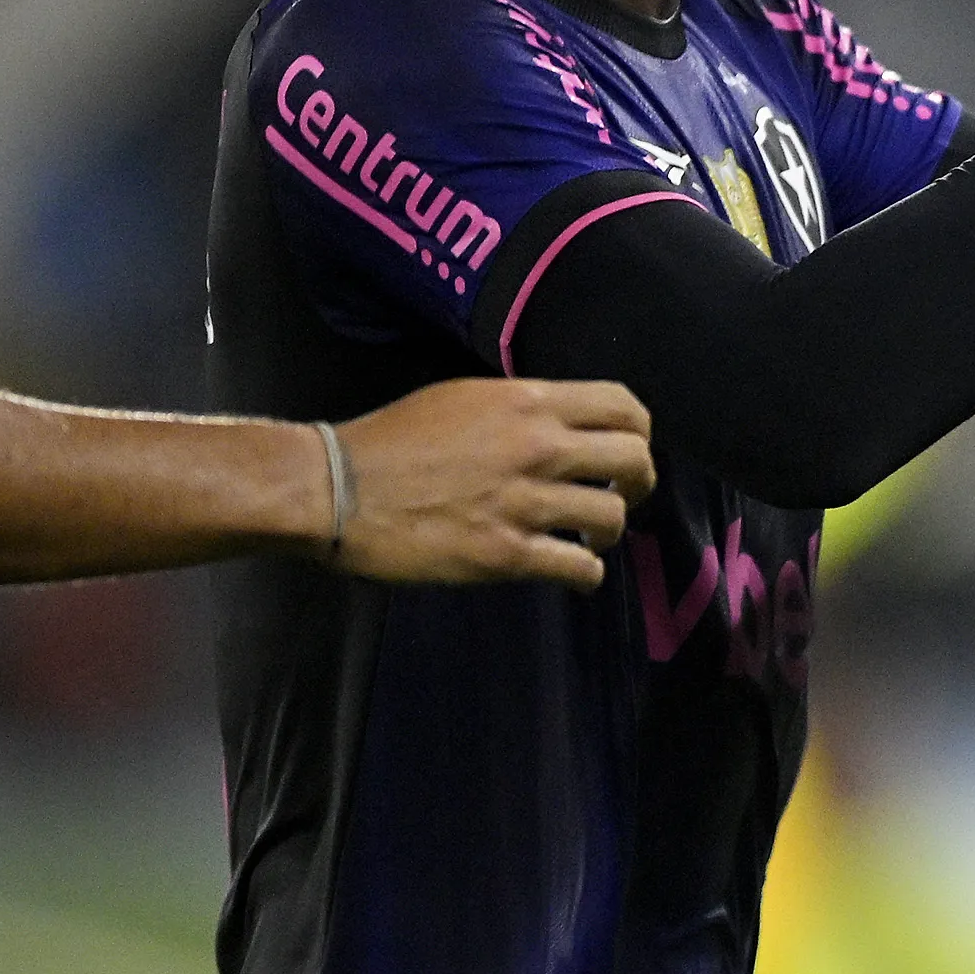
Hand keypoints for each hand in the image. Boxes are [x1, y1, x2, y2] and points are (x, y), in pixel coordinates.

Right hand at [331, 378, 656, 590]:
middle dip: (639, 481)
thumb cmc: (391, 440)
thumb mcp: (465, 399)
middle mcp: (538, 447)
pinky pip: (579, 568)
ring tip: (589, 537)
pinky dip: (586, 574)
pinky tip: (573, 572)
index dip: (638, 430)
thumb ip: (521, 411)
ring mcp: (524, 502)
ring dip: (609, 532)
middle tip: (622, 494)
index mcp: (528, 403)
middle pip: (635, 459)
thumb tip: (560, 425)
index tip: (628, 449)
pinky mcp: (506, 554)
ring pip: (614, 517)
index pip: (623, 406)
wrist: (335, 487)